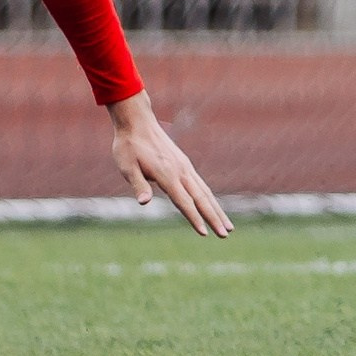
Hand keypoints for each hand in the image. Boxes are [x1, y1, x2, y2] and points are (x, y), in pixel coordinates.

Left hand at [108, 93, 231, 236]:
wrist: (137, 121)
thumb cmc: (128, 145)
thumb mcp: (126, 166)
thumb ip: (138, 184)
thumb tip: (144, 202)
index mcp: (167, 174)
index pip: (184, 201)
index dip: (194, 218)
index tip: (205, 233)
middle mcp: (180, 171)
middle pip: (201, 198)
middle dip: (214, 217)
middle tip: (226, 234)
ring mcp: (184, 167)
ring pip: (205, 192)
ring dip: (217, 209)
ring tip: (228, 226)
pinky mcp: (184, 164)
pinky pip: (201, 184)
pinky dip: (210, 198)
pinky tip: (213, 206)